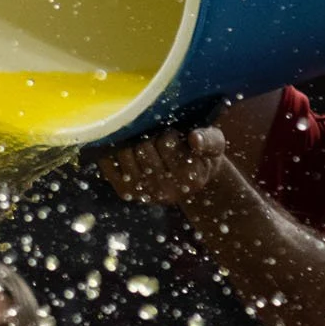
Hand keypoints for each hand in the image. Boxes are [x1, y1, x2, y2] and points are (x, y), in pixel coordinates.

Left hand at [98, 127, 229, 206]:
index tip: (174, 134)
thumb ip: (210, 140)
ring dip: (131, 141)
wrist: (190, 178)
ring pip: (124, 153)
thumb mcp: (215, 144)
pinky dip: (112, 151)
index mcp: (189, 178)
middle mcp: (165, 191)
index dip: (168, 132)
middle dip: (150, 136)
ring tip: (145, 143)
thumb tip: (195, 138)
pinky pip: (109, 164)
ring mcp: (143, 193)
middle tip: (158, 137)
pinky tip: (125, 147)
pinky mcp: (125, 192)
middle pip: (143, 148)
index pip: (167, 142)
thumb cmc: (201, 154)